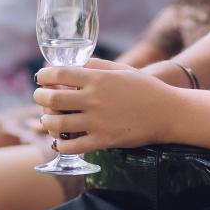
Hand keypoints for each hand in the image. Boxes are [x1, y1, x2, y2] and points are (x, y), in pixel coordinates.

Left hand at [33, 58, 177, 153]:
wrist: (169, 113)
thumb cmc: (146, 89)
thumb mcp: (122, 69)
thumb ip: (96, 64)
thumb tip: (73, 64)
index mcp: (98, 78)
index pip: (59, 74)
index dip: (44, 76)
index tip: (41, 78)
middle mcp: (94, 99)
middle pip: (52, 98)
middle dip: (39, 97)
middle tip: (40, 97)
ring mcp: (97, 121)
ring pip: (57, 124)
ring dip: (47, 121)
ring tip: (48, 119)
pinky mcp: (103, 141)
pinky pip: (72, 146)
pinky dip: (60, 144)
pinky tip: (60, 141)